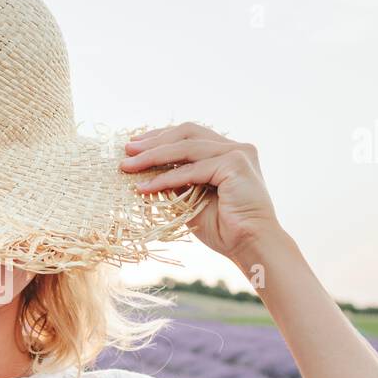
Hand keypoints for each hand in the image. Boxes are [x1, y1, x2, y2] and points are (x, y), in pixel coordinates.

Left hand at [120, 122, 280, 260]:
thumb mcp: (192, 200)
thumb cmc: (225, 229)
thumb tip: (146, 172)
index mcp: (229, 152)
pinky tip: (145, 187)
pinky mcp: (235, 164)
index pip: (190, 135)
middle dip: (154, 141)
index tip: (136, 145)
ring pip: (186, 148)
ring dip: (153, 157)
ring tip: (128, 166)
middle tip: (127, 150)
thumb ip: (176, 183)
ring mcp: (238, 153)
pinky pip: (191, 170)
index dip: (161, 137)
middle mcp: (236, 147)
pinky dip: (166, 178)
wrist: (250, 245)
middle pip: (187, 132)